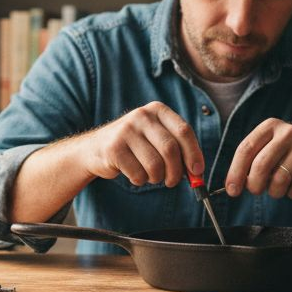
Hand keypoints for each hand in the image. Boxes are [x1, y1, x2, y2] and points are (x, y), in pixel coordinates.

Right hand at [79, 101, 204, 187]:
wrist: (95, 148)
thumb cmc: (134, 146)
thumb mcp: (156, 139)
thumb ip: (178, 150)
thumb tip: (196, 172)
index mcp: (157, 110)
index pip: (184, 131)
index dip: (194, 154)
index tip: (197, 171)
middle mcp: (142, 116)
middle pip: (170, 149)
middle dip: (176, 172)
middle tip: (173, 182)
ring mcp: (126, 130)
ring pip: (155, 165)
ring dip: (156, 178)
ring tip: (150, 175)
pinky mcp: (114, 148)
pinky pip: (138, 173)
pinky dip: (140, 180)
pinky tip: (134, 174)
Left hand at [226, 118, 291, 199]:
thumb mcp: (271, 151)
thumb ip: (252, 163)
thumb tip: (233, 185)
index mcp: (270, 126)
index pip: (245, 149)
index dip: (235, 172)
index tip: (232, 190)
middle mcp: (288, 132)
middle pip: (260, 165)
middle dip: (254, 185)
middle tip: (257, 191)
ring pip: (279, 180)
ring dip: (276, 192)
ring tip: (281, 187)